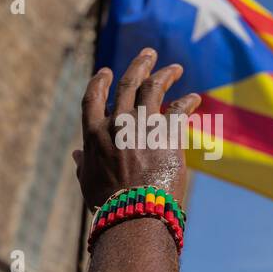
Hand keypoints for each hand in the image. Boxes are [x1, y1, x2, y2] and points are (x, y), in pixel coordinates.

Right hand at [73, 48, 200, 209]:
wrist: (135, 217)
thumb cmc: (108, 206)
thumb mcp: (88, 184)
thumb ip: (84, 166)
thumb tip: (77, 155)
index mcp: (94, 135)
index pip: (93, 97)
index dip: (101, 81)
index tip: (108, 71)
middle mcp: (117, 124)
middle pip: (129, 84)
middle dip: (139, 65)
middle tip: (149, 54)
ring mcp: (143, 127)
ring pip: (155, 89)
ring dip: (165, 75)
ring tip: (175, 69)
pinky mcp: (167, 136)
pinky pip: (179, 110)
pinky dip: (187, 102)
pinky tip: (194, 99)